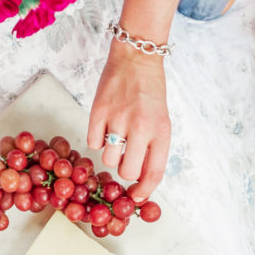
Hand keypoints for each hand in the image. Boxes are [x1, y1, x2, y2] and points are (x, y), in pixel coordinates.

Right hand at [88, 39, 169, 201]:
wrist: (136, 58)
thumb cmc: (150, 92)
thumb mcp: (162, 121)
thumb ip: (154, 148)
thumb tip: (141, 179)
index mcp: (161, 130)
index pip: (155, 172)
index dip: (145, 190)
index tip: (138, 196)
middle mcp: (141, 127)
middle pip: (128, 171)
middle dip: (126, 171)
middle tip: (126, 158)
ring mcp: (118, 118)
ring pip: (108, 159)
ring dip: (111, 155)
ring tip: (116, 138)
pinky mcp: (98, 111)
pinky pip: (93, 142)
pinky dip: (97, 140)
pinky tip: (105, 127)